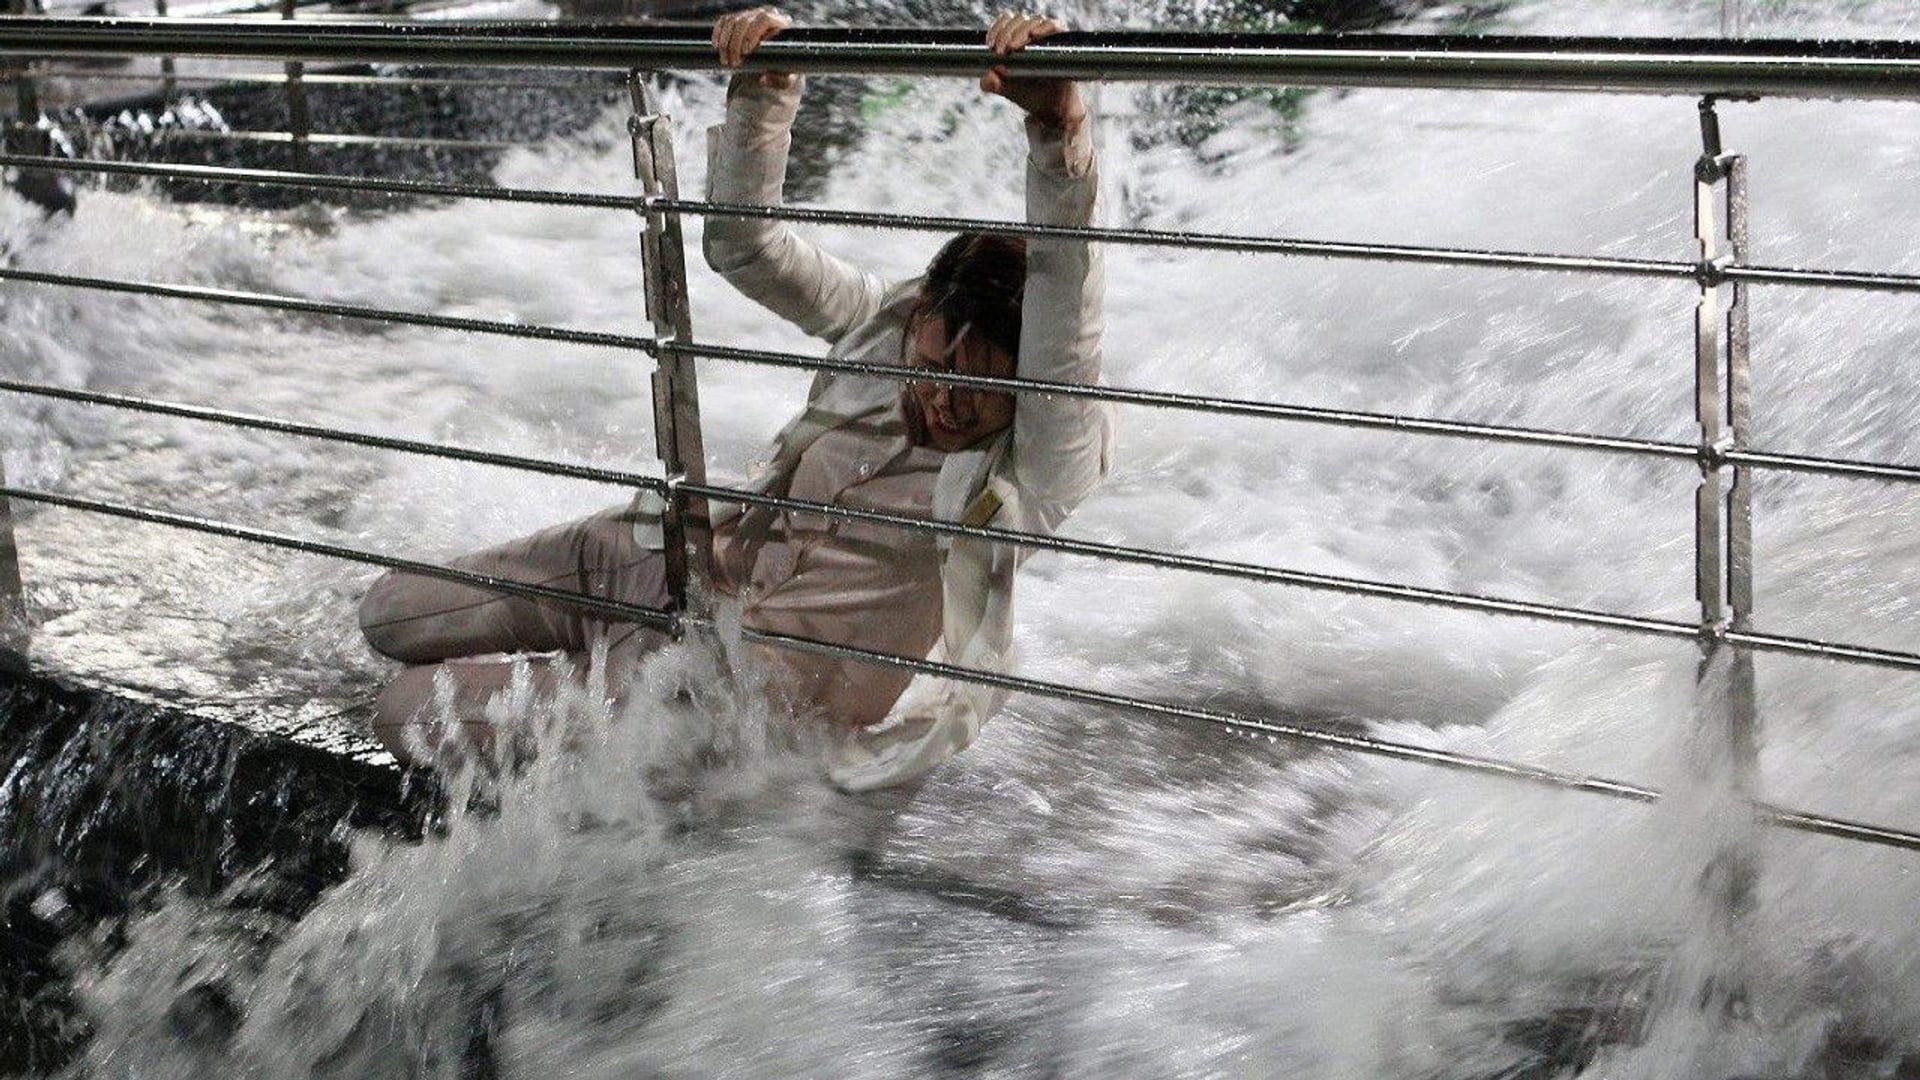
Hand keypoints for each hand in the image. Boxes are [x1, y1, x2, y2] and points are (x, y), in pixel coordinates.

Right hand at [712, 6, 795, 90]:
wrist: (772, 62)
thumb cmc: (782, 69)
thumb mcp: (786, 78)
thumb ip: (780, 81)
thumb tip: (764, 79)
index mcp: (780, 24)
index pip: (764, 19)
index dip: (752, 33)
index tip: (746, 52)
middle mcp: (764, 15)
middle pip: (744, 21)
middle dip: (735, 43)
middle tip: (734, 63)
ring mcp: (750, 15)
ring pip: (732, 22)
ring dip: (725, 43)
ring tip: (726, 61)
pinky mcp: (738, 19)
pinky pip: (723, 21)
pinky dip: (718, 34)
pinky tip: (716, 47)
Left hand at [979, 11, 1083, 126]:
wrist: (1052, 110)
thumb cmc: (1030, 96)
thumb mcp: (1006, 90)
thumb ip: (992, 84)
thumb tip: (988, 75)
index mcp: (1017, 41)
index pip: (1006, 22)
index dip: (997, 29)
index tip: (990, 44)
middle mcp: (1032, 36)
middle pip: (1018, 20)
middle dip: (1006, 33)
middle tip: (1000, 51)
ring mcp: (1048, 39)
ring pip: (1033, 21)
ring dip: (1021, 31)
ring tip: (1013, 47)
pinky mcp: (1062, 44)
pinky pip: (1054, 26)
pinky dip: (1044, 27)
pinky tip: (1034, 35)